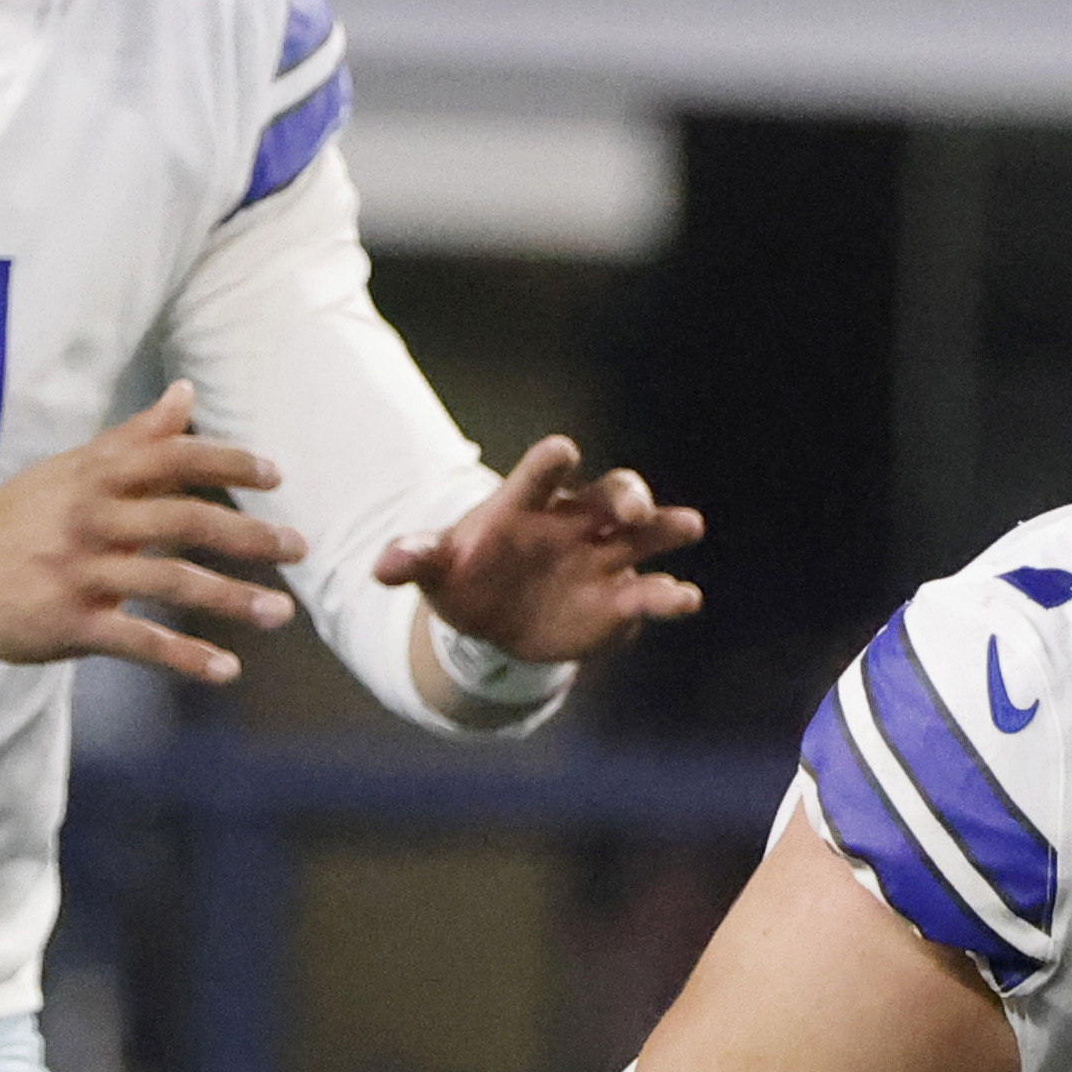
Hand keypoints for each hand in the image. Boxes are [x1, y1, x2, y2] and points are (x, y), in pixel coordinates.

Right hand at [0, 390, 304, 688]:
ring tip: (282, 614)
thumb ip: (134, 437)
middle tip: (300, 546)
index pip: (172, 457)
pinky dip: (186, 658)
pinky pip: (139, 642)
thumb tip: (186, 394)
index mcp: (94, 477)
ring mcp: (81, 572)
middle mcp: (91, 519)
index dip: (227, 461)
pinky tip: (228, 671)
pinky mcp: (71, 623)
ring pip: (171, 583)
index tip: (276, 474)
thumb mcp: (71, 470)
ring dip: (233, 600)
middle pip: (184, 519)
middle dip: (248, 534)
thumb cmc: (19, 518)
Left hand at [377, 437, 707, 719]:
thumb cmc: (464, 577)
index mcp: (526, 506)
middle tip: (633, 510)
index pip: (540, 475)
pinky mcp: (619, 602)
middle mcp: (574, 523)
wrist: (494, 620)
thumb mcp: (434, 569)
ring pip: (644, 536)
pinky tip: (684, 598)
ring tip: (689, 526)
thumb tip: (383, 566)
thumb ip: (415, 560)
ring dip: (666, 528)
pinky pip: (648, 595)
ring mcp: (602, 560)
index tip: (562, 452)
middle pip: (609, 495)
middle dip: (625, 496)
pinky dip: (667, 596)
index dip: (551, 462)